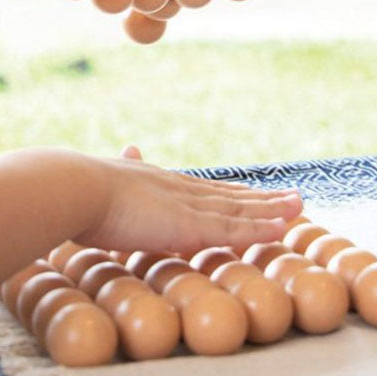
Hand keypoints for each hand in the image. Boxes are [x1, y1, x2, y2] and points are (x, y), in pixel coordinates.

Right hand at [76, 147, 301, 256]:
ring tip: (300, 206)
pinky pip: (236, 228)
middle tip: (292, 196)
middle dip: (262, 198)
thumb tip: (131, 146)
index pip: (204, 188)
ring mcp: (186, 205)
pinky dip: (262, 228)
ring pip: (240, 208)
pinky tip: (284, 228)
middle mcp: (178, 189)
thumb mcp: (108, 177)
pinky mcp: (189, 225)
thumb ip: (124, 165)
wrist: (76, 187)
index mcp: (158, 182)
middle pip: (229, 194)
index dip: (231, 191)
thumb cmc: (81, 189)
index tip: (252, 190)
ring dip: (272, 209)